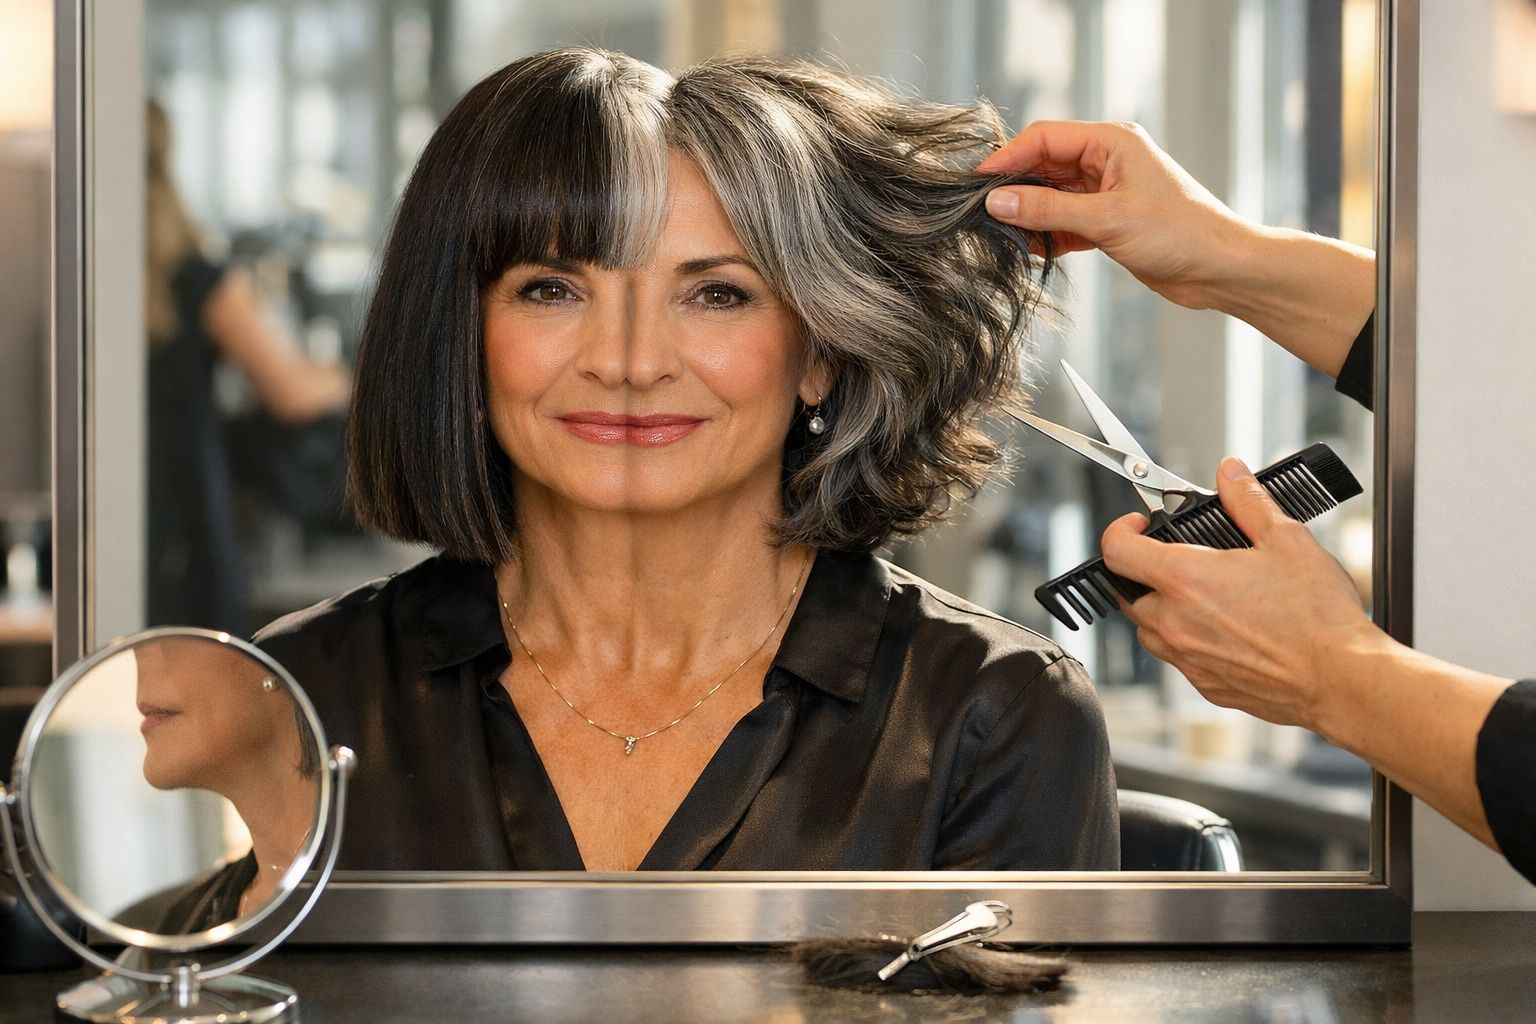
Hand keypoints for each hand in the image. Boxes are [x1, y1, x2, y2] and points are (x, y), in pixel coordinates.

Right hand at [977, 120, 1246, 309]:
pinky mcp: (1108, 222)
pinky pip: (1064, 221)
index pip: (1045, 138)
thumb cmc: (1180, 233)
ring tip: (1001, 235)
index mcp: (1112, 141)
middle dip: (1015, 188)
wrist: (1222, 269)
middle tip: (981, 213)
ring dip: (1029, 214)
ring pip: (1052, 196)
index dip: (1008, 158)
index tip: (976, 183)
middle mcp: (1108, 160)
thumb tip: (997, 203)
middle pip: (1044, 165)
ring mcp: (1107, 191)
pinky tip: (1029, 250)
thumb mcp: (1107, 220)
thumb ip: (1048, 211)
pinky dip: (1047, 235)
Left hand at [1100, 456, 1383, 734]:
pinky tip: (1223, 629)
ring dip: (1160, 609)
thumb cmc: (1318, 618)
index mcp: (1185, 580)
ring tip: (1199, 594)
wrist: (1342, 679)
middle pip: (1127, 593)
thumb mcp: (1286, 540)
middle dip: (1139, 571)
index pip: (1116, 551)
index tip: (1138, 525)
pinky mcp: (1206, 686)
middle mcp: (1175, 623)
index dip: (1120, 530)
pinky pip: (1179, 659)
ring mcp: (1188, 659)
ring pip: (1148, 630)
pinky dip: (1188, 641)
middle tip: (1169, 558)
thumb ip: (1248, 502)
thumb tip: (1230, 475)